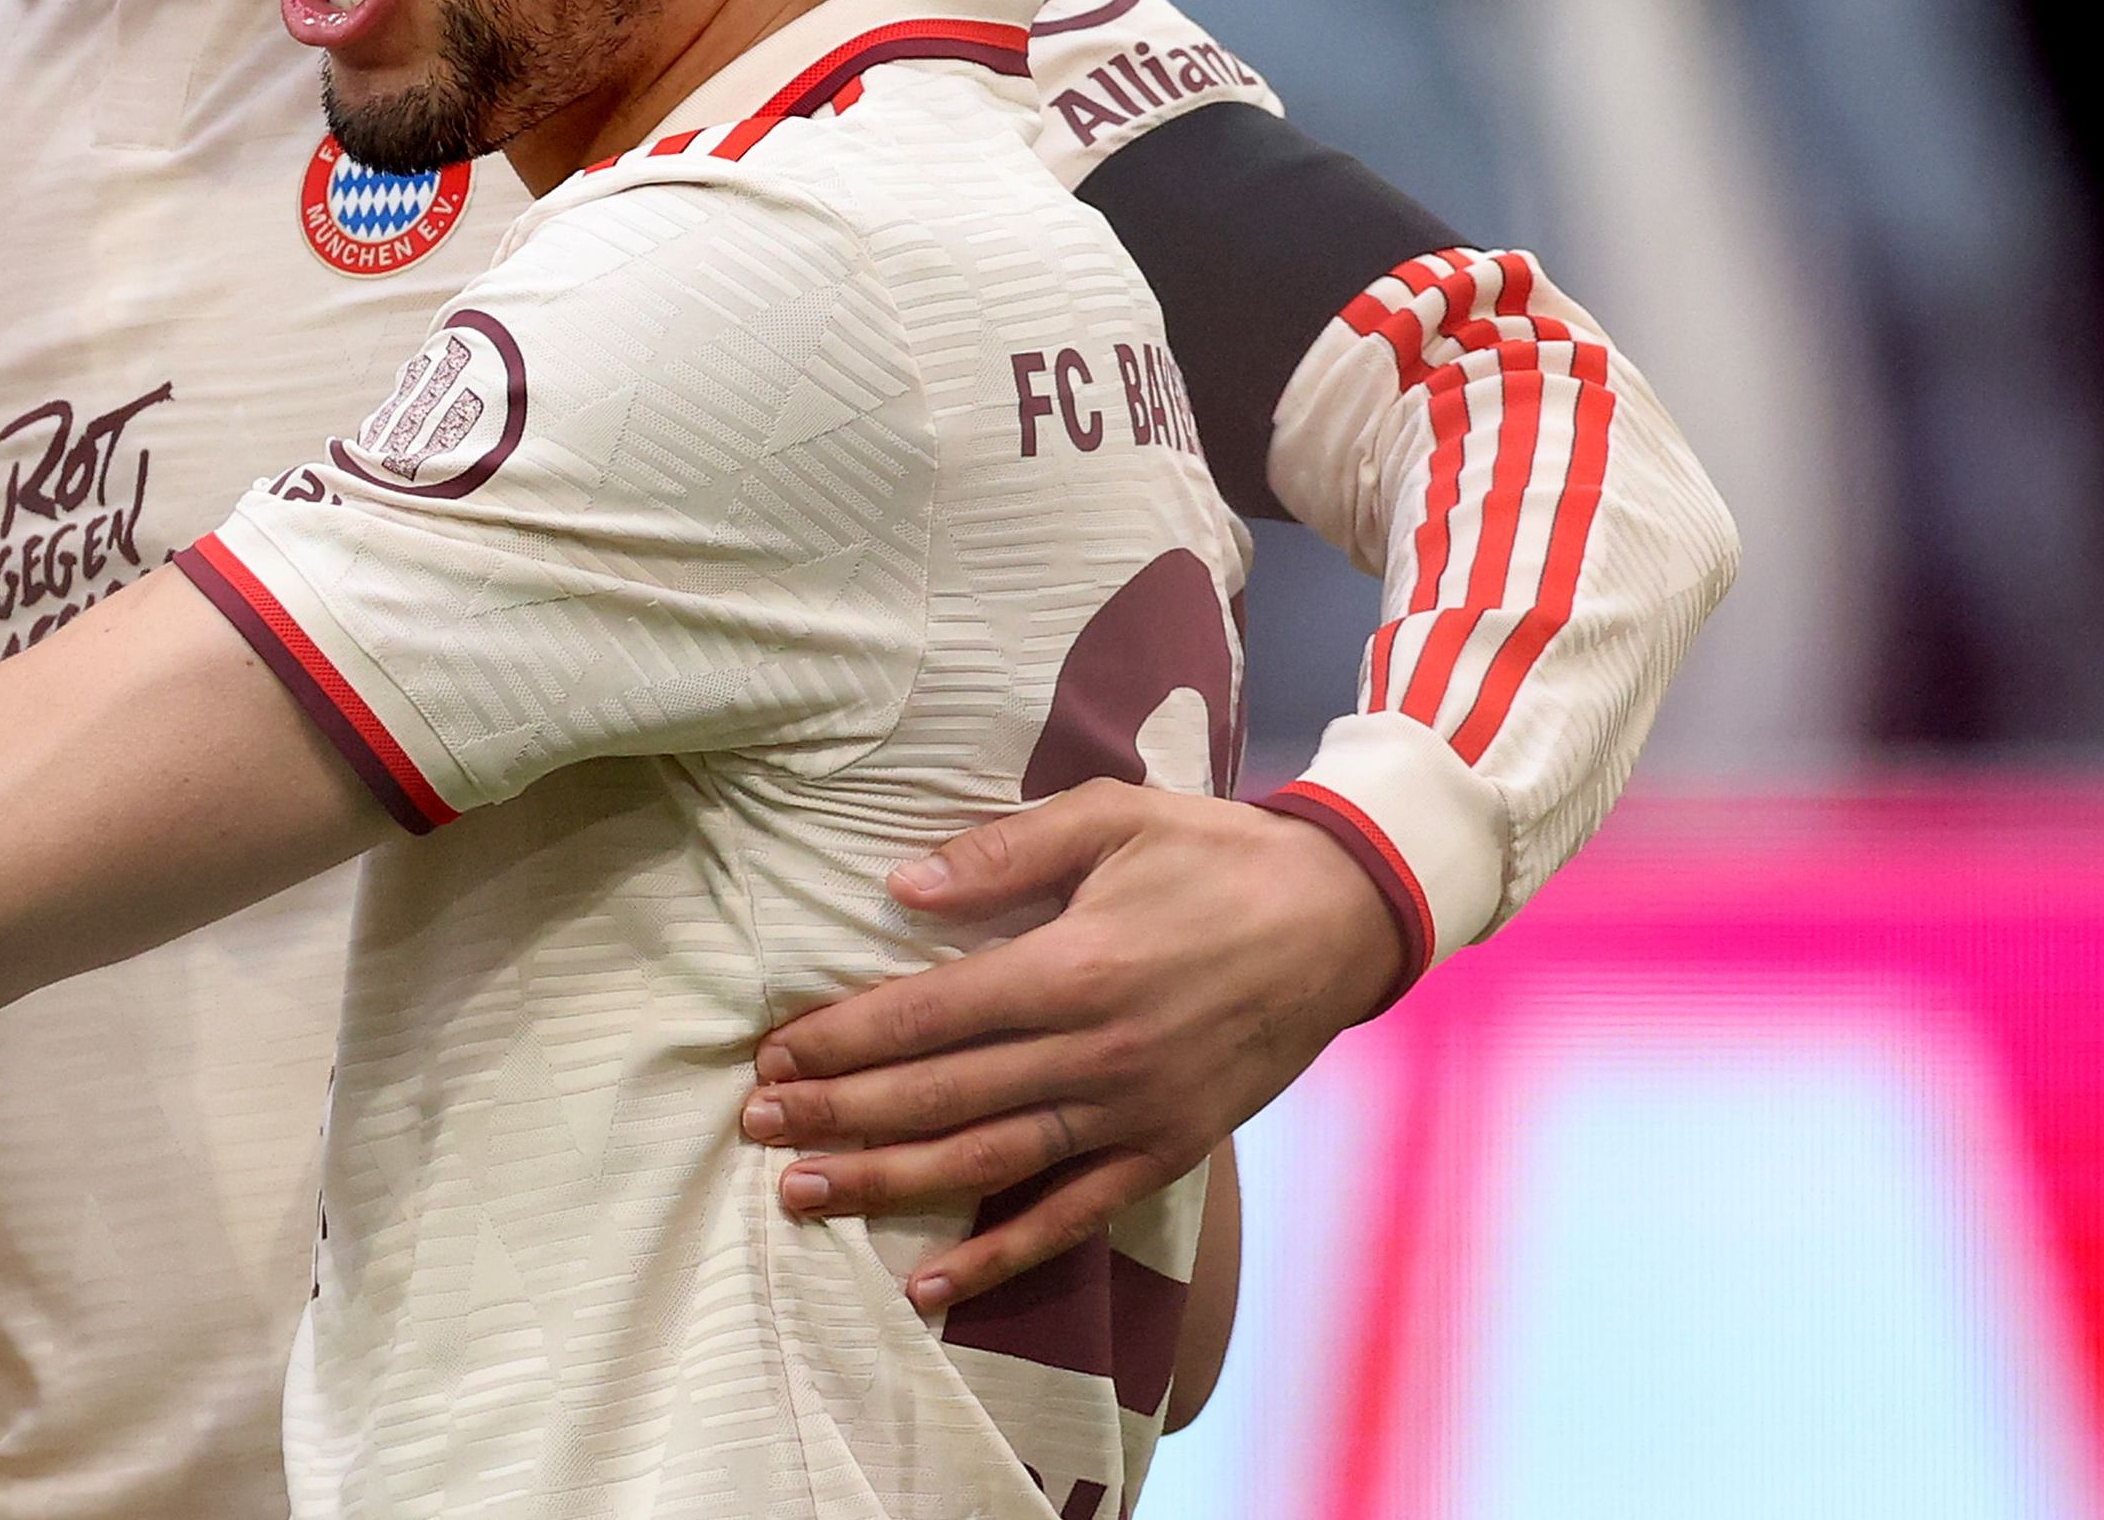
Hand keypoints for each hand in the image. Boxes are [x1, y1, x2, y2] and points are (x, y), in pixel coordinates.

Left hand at [739, 782, 1399, 1310]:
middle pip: (941, 1095)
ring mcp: (1134, 1113)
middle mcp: (1098, 1052)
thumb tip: (900, 886)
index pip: (929, 1014)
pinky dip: (1001, 1255)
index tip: (774, 1055)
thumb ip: (1005, 854)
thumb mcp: (1115, 817)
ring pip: (988, 1162)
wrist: (1345, 918)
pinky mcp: (1168, 1151)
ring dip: (890, 1183)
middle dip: (839, 1113)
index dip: (843, 1039)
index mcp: (1075, 966)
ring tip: (804, 1196)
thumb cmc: (1218, 855)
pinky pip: (1072, 1216)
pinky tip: (931, 1286)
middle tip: (757, 1126)